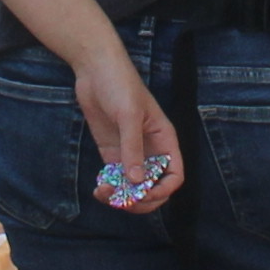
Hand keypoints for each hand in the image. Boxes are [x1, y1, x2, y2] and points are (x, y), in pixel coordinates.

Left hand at [75, 46, 184, 214]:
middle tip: (121, 200)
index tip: (144, 193)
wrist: (96, 69)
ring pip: (133, 186)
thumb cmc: (120, 84)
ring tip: (103, 192)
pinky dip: (109, 188)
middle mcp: (150, 150)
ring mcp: (130, 152)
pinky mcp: (112, 151)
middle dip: (139, 199)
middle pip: (153, 186)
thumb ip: (132, 148)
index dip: (163, 190)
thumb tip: (135, 181)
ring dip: (121, 196)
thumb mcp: (128, 116)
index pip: (174, 175)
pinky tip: (99, 186)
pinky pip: (116, 179)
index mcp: (164, 140)